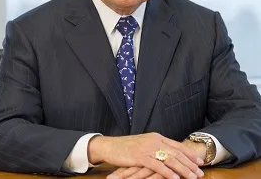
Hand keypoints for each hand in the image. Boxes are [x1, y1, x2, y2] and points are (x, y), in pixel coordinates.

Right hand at [88, 133, 204, 178]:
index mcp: (156, 137)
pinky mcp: (140, 156)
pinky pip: (157, 165)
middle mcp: (154, 140)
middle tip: (201, 172)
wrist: (111, 146)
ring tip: (193, 176)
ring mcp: (147, 148)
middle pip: (176, 152)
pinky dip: (167, 172)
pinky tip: (175, 178)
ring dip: (183, 169)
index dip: (189, 153)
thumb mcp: (144, 145)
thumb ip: (156, 148)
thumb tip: (168, 155)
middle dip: (190, 163)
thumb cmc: (127, 147)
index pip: (176, 145)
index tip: (199, 161)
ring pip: (170, 159)